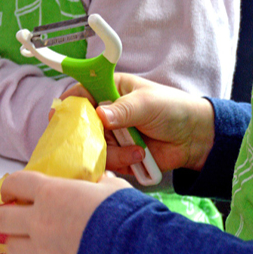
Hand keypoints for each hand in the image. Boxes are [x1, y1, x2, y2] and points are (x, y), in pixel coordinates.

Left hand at [0, 171, 131, 253]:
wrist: (134, 253)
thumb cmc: (124, 216)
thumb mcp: (113, 189)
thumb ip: (101, 184)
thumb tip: (103, 181)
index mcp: (51, 194)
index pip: (15, 183)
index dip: (10, 186)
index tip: (13, 191)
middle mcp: (40, 222)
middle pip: (0, 219)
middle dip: (4, 215)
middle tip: (14, 215)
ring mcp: (43, 251)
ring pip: (12, 247)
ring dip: (19, 241)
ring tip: (32, 238)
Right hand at [61, 73, 214, 173]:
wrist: (195, 139)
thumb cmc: (173, 109)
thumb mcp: (148, 103)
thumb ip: (124, 109)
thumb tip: (100, 115)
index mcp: (110, 90)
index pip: (81, 94)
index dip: (68, 104)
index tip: (57, 115)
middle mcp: (106, 113)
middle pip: (81, 126)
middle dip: (90, 136)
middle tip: (103, 140)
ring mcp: (111, 136)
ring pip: (93, 148)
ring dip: (115, 152)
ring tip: (138, 150)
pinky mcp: (118, 156)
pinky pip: (107, 163)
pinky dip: (121, 163)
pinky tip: (139, 158)